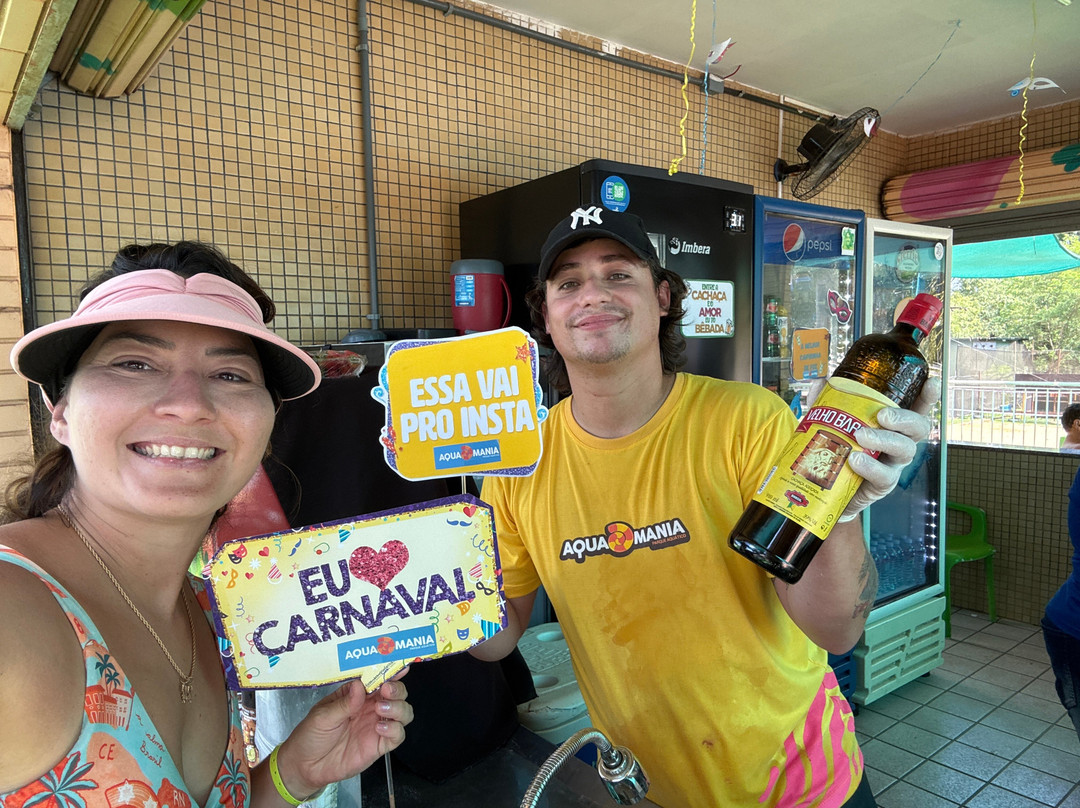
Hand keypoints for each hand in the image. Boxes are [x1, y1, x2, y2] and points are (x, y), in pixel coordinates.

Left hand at [273, 675, 412, 798]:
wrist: (306, 766)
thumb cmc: (311, 735)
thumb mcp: (323, 715)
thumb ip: (344, 703)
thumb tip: (360, 686)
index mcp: (357, 695)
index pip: (377, 679)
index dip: (389, 672)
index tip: (398, 668)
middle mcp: (371, 708)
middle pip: (397, 693)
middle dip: (397, 689)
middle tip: (386, 690)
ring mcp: (376, 726)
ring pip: (403, 712)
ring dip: (398, 708)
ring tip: (381, 709)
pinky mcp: (379, 745)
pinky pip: (398, 735)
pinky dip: (395, 729)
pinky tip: (380, 728)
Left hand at [838, 377, 939, 520]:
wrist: (830, 488)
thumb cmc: (840, 449)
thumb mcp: (833, 424)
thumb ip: (828, 403)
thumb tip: (821, 382)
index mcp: (892, 425)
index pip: (917, 407)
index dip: (928, 395)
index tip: (932, 382)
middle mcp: (899, 442)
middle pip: (918, 428)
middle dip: (904, 418)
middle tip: (883, 415)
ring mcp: (894, 464)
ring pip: (904, 450)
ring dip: (884, 440)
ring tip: (860, 436)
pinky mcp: (883, 485)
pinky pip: (884, 476)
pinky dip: (870, 467)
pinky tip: (855, 460)